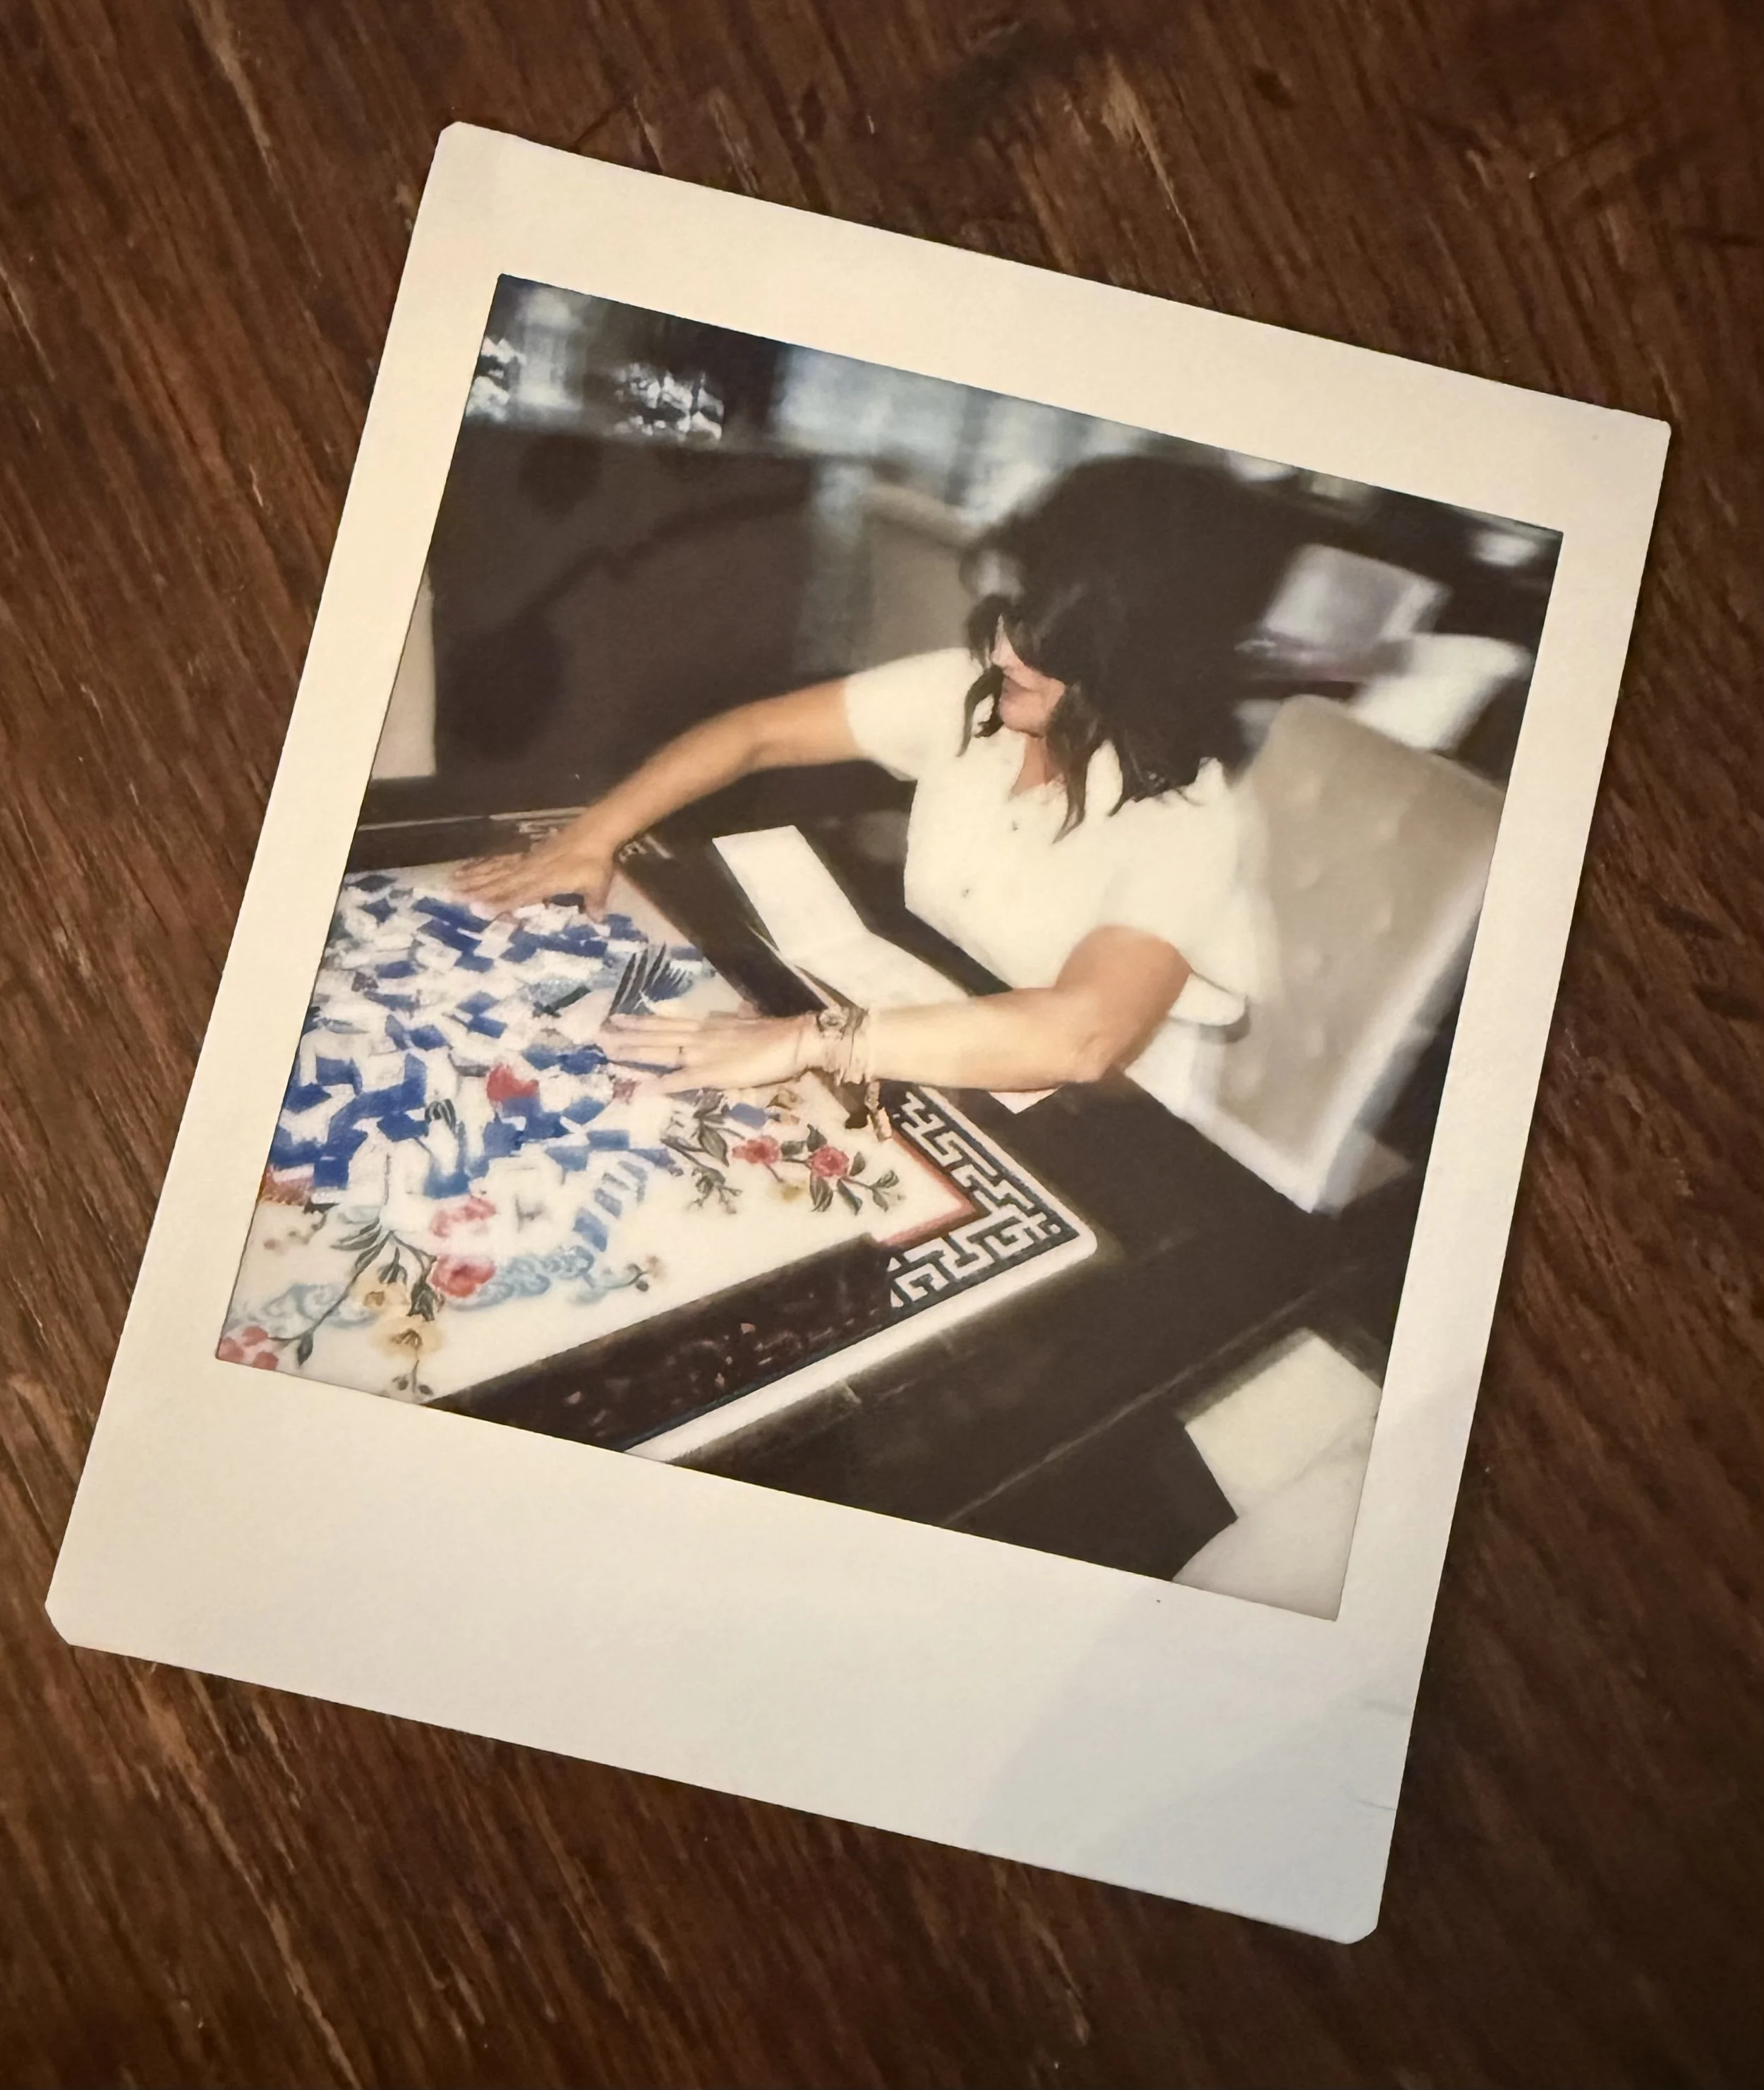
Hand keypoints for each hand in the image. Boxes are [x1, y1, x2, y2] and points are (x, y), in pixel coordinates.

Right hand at [454, 828, 616, 913]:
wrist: (594, 831)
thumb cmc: (595, 861)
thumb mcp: (598, 885)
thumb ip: (593, 903)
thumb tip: (597, 922)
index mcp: (546, 882)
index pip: (518, 895)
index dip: (499, 903)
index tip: (477, 910)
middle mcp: (531, 871)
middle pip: (499, 882)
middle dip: (476, 890)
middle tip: (452, 895)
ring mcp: (527, 861)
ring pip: (496, 870)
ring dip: (474, 876)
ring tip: (453, 880)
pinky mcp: (527, 853)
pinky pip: (503, 859)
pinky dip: (486, 863)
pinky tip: (472, 865)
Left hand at [606, 1013, 817, 1096]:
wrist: (794, 1039)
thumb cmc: (777, 1033)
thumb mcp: (751, 1020)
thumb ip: (739, 1018)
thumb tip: (739, 1011)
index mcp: (709, 1024)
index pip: (668, 1021)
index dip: (642, 1020)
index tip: (618, 1017)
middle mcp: (700, 1035)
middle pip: (656, 1034)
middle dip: (627, 1034)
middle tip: (598, 1033)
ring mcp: (704, 1053)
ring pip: (661, 1051)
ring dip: (633, 1051)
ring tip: (608, 1050)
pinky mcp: (713, 1073)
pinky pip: (680, 1080)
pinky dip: (659, 1084)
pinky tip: (640, 1089)